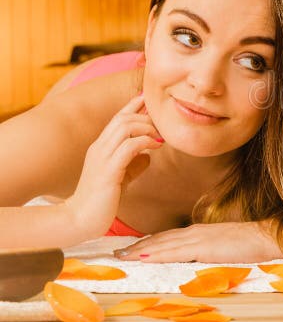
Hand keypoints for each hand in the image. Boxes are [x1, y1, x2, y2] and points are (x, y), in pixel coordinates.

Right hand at [65, 94, 162, 238]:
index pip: (118, 118)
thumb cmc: (101, 200)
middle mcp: (99, 147)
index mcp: (101, 147)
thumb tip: (149, 156)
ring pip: (125, 126)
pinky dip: (145, 142)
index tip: (151, 101)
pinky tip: (156, 147)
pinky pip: (129, 147)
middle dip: (146, 116)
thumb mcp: (120, 177)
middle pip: (123, 117)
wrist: (80, 220)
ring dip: (147, 128)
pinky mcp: (108, 170)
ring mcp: (102, 157)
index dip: (134, 106)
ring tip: (160, 138)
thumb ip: (132, 165)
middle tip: (162, 127)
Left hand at [113, 222, 280, 262]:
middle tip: (116, 253)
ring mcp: (197, 238)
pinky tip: (143, 257)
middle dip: (136, 247)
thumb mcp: (222, 246)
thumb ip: (206, 251)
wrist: (264, 237)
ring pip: (162, 244)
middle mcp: (194, 232)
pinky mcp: (203, 246)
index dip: (147, 243)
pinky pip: (174, 252)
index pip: (166, 238)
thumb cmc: (249, 244)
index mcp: (198, 232)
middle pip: (159, 239)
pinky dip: (156, 254)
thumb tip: (193, 260)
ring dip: (140, 250)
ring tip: (122, 257)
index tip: (130, 249)